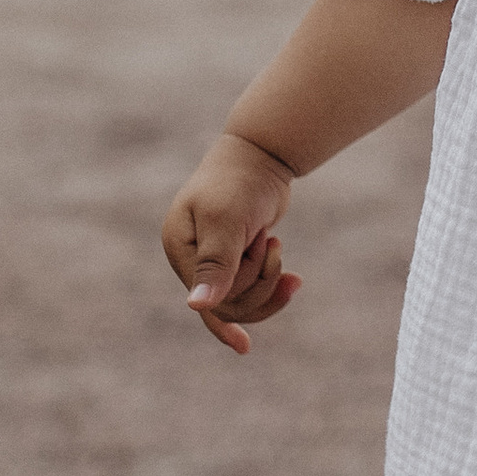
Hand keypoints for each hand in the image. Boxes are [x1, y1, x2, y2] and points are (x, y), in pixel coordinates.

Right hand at [161, 133, 303, 355]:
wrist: (262, 155)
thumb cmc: (240, 182)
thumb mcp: (227, 221)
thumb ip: (215, 265)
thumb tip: (196, 308)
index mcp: (180, 248)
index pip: (207, 298)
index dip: (235, 303)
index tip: (250, 320)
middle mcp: (192, 258)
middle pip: (227, 303)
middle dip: (259, 282)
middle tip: (273, 243)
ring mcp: (213, 260)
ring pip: (243, 300)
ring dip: (269, 280)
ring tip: (278, 243)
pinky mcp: (236, 259)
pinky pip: (253, 290)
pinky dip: (275, 287)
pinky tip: (297, 280)